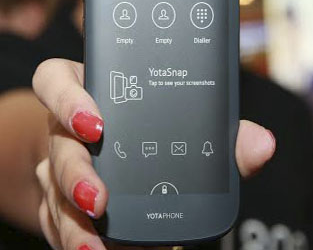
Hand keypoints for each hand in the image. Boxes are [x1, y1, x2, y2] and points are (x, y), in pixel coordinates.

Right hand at [32, 58, 275, 249]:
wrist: (119, 154)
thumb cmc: (154, 128)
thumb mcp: (187, 124)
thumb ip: (223, 134)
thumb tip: (260, 145)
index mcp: (90, 92)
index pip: (55, 81)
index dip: (67, 99)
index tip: (96, 124)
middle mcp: (65, 130)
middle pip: (57, 146)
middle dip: (75, 176)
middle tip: (100, 201)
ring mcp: (57, 168)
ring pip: (52, 192)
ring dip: (72, 223)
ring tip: (95, 249)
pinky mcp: (57, 204)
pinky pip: (55, 222)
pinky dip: (74, 240)